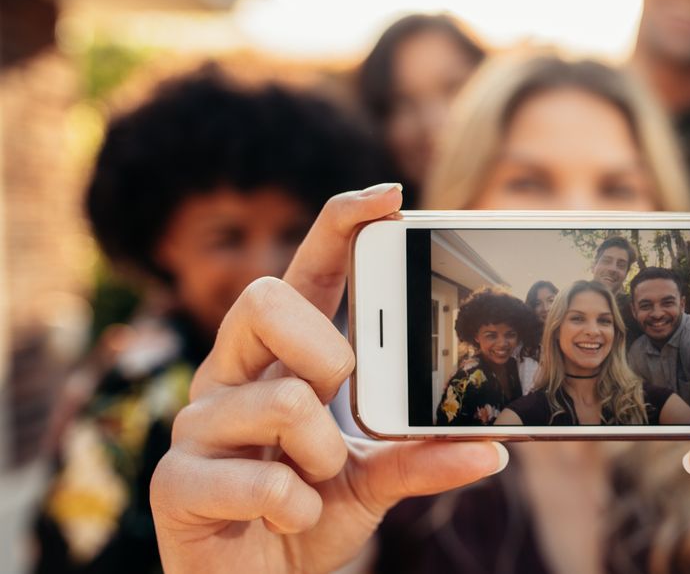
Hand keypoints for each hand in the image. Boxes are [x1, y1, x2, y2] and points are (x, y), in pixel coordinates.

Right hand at [150, 184, 506, 573]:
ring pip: (277, 398)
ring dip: (324, 455)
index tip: (388, 196)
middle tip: (341, 395)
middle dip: (325, 347)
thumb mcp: (377, 480)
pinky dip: (293, 506)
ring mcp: (197, 425)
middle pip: (264, 298)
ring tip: (320, 482)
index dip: (339, 224)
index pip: (305, 270)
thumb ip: (422, 454)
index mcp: (281, 357)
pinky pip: (253, 478)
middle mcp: (233, 374)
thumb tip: (491, 446)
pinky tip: (289, 517)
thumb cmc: (310, 513)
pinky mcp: (175, 482)